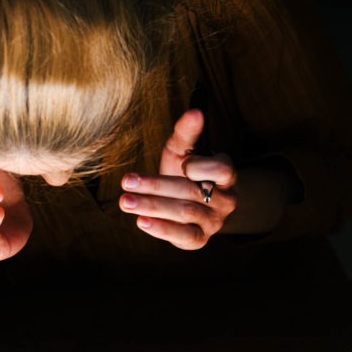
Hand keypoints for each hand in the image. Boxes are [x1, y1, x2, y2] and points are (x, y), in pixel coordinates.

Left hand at [118, 108, 236, 249]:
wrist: (189, 201)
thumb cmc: (184, 170)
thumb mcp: (183, 150)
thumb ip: (186, 132)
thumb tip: (195, 112)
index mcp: (226, 175)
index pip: (221, 170)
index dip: (199, 167)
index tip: (180, 163)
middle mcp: (226, 200)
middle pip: (192, 192)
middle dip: (156, 186)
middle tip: (126, 181)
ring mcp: (215, 221)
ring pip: (185, 214)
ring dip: (153, 207)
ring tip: (125, 201)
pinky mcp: (201, 239)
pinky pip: (185, 236)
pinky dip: (162, 229)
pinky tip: (140, 221)